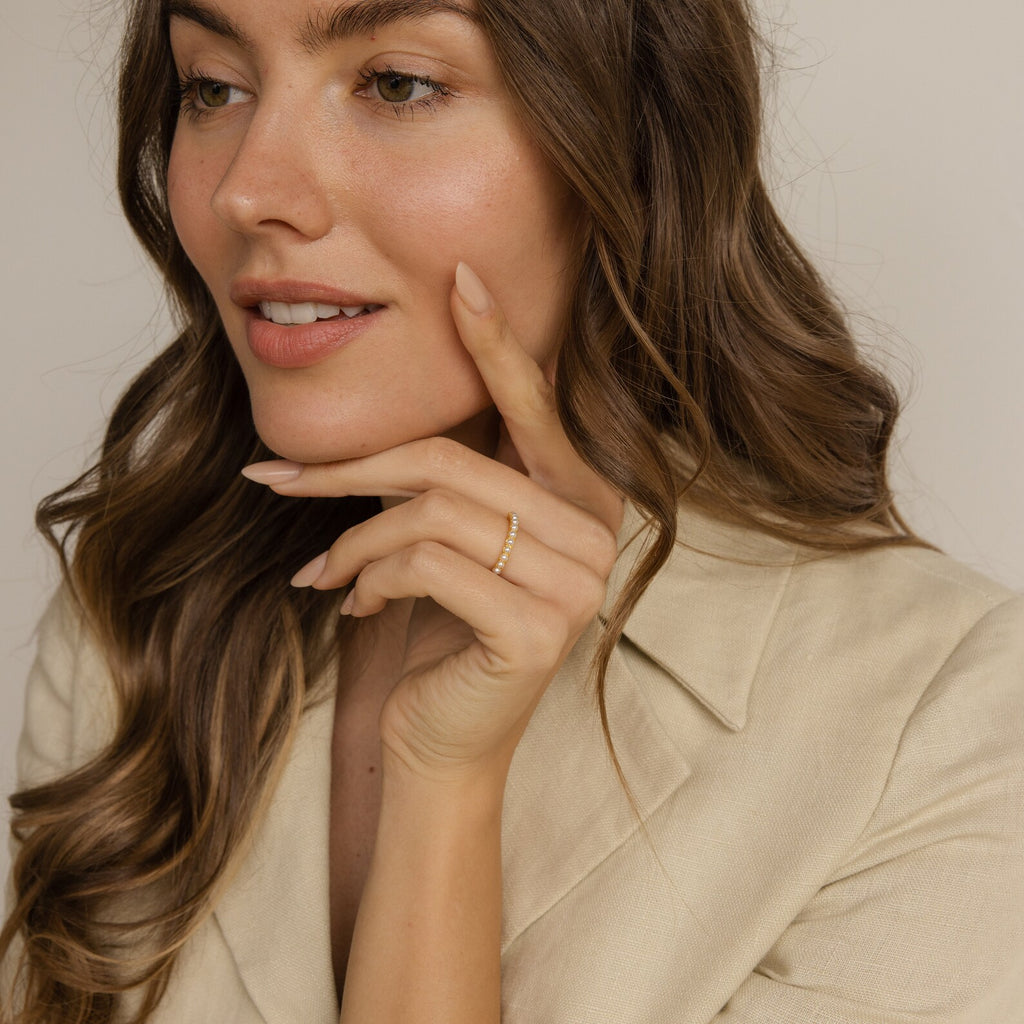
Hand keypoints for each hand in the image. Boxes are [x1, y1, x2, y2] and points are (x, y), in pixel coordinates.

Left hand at [242, 262, 622, 782]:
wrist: (441, 743)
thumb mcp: (443, 540)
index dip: (497, 343)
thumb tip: (395, 403)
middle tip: (278, 479)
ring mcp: (578, 584)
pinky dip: (368, 577)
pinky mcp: (538, 630)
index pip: (536, 407)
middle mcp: (595, 534)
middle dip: (353, 469)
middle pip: (455, 461)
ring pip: (433, 511)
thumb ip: (448, 475)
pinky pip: (428, 564)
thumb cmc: (437, 632)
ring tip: (327, 572)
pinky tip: (353, 606)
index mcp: (581, 499)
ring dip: (355, 539)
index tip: (459, 277)